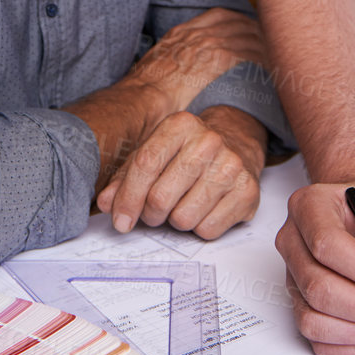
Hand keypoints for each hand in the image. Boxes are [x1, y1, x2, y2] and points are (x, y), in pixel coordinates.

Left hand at [95, 107, 264, 238]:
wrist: (236, 144)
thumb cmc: (187, 153)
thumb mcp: (154, 153)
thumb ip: (125, 177)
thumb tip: (106, 203)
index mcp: (181, 125)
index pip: (145, 164)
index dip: (127, 198)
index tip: (120, 220)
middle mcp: (209, 141)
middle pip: (161, 197)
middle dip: (151, 214)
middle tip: (156, 210)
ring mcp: (232, 166)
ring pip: (184, 219)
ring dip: (177, 220)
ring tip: (183, 204)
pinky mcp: (247, 191)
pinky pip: (208, 230)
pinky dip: (200, 227)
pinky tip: (204, 208)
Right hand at [126, 8, 267, 113]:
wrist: (141, 100)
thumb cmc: (145, 93)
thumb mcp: (156, 69)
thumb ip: (172, 64)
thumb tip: (180, 76)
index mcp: (181, 33)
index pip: (219, 16)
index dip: (238, 21)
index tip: (249, 29)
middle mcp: (196, 34)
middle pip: (237, 22)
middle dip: (256, 30)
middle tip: (270, 41)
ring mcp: (207, 44)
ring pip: (246, 35)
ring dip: (264, 45)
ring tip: (277, 56)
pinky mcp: (217, 59)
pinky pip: (249, 52)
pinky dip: (262, 59)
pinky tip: (271, 68)